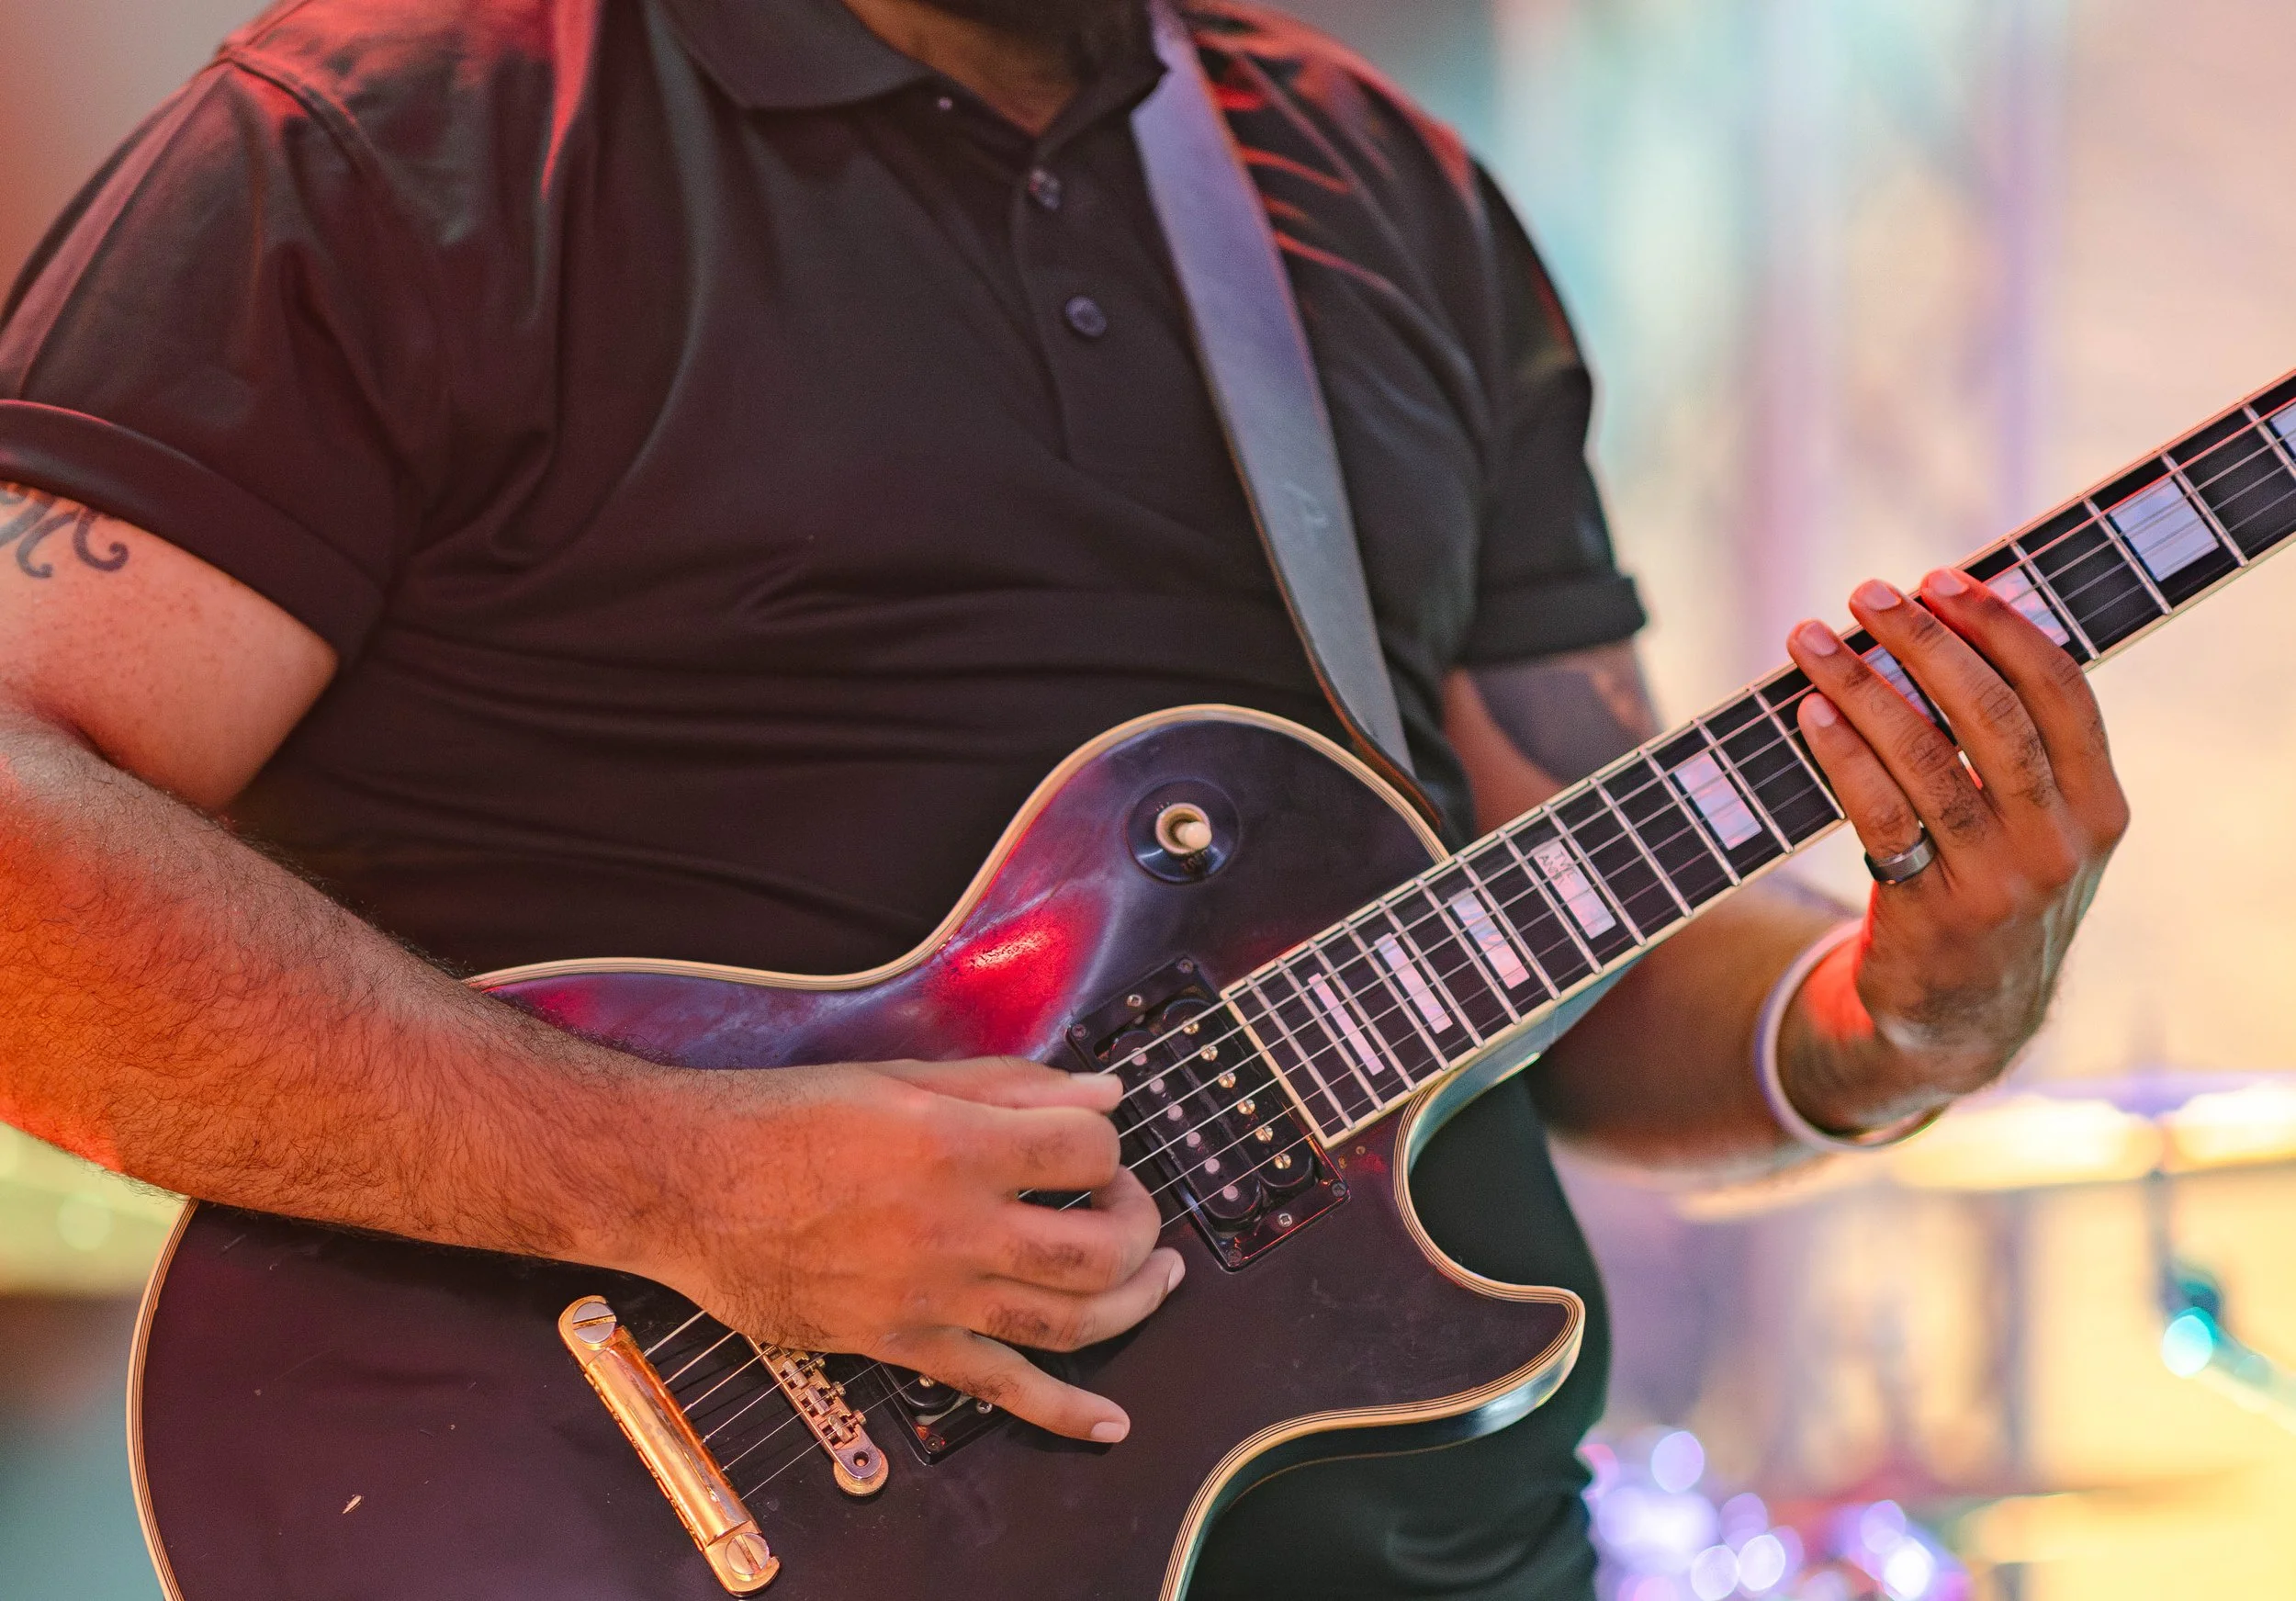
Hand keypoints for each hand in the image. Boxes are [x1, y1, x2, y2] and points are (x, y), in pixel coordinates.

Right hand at [627, 1056, 1182, 1441]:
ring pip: (1070, 1321)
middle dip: (1138, 1223)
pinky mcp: (903, 1344)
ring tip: (1159, 1278)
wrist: (689, 1185)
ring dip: (1134, 1303)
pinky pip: (999, 1390)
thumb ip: (1010, 1085)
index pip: (1087, 1148)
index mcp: (958, 1145)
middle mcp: (955, 1227)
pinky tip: (1110, 1421)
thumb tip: (1105, 1091)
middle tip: (1129, 1204)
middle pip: (1098, 1247)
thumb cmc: (789, 1118)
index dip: (1108, 1139)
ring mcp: (932, 1295)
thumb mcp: (903, 1076)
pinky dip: (1063, 1411)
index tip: (1092, 1140)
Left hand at [1780, 569, 2129, 1128]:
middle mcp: (2060, 844)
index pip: (2061, 692)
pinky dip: (1843, 759)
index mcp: (2098, 807)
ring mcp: (1999, 884)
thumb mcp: (2034, 827)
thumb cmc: (1990, 889)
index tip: (1941, 579)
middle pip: (1993, 716)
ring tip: (1814, 641)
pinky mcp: (1931, 917)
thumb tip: (1941, 626)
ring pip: (1929, 761)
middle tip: (1866, 595)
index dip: (2000, 626)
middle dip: (1927, 642)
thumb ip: (2012, 747)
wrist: (1964, 1020)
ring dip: (1865, 689)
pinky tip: (1809, 716)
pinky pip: (1882, 819)